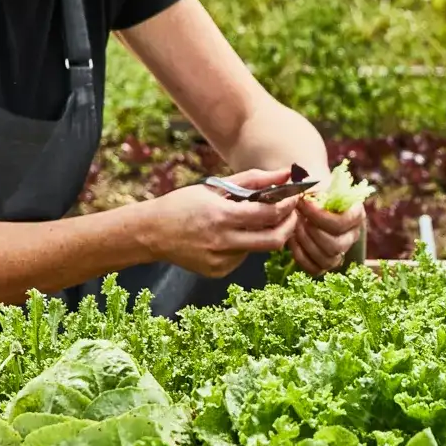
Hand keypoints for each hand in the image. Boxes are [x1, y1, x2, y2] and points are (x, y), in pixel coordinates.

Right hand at [141, 169, 300, 277]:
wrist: (151, 232)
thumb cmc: (183, 204)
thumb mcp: (216, 186)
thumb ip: (254, 180)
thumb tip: (286, 173)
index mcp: (221, 217)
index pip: (269, 215)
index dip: (288, 206)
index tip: (294, 197)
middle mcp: (222, 242)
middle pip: (273, 241)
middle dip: (289, 226)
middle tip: (290, 214)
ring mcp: (220, 261)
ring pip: (258, 249)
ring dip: (262, 233)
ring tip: (247, 220)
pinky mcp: (217, 272)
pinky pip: (242, 257)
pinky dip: (244, 244)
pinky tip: (227, 235)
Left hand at [290, 195, 363, 274]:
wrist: (305, 201)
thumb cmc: (311, 191)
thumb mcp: (315, 183)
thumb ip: (313, 188)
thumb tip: (304, 196)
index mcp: (356, 214)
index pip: (344, 222)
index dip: (321, 216)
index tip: (303, 203)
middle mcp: (352, 235)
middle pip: (337, 245)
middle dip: (312, 232)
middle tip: (297, 217)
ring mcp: (340, 252)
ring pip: (328, 260)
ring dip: (306, 243)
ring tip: (294, 227)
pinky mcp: (325, 263)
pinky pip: (315, 269)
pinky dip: (300, 256)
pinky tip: (292, 240)